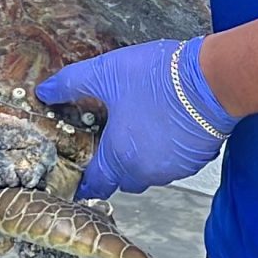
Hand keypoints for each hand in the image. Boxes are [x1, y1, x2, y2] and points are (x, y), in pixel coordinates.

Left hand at [39, 37, 234, 200]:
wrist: (212, 80)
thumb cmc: (159, 78)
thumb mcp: (104, 73)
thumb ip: (71, 84)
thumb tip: (45, 91)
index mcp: (119, 157)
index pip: (95, 184)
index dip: (84, 181)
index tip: (79, 177)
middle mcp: (146, 171)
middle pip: (123, 179)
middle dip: (114, 166)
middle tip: (109, 142)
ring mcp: (174, 168)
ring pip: (150, 172)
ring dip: (142, 157)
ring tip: (139, 128)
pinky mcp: (197, 159)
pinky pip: (174, 163)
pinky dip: (166, 151)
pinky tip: (165, 125)